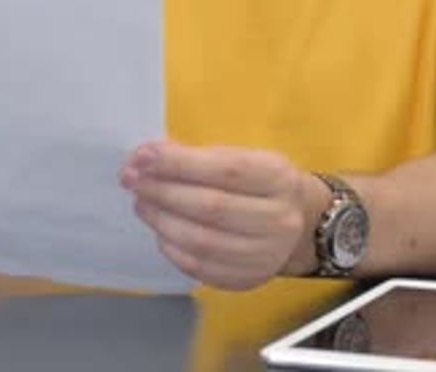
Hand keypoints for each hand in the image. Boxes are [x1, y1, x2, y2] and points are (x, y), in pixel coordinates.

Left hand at [119, 141, 327, 289]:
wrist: (304, 222)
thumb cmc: (263, 182)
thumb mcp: (245, 158)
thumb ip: (201, 157)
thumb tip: (150, 155)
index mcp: (278, 177)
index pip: (224, 170)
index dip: (179, 163)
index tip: (143, 155)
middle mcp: (278, 218)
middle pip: (211, 207)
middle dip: (163, 191)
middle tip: (132, 179)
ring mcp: (266, 255)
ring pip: (203, 242)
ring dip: (162, 220)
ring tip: (141, 203)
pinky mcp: (248, 279)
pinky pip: (202, 269)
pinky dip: (173, 249)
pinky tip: (160, 230)